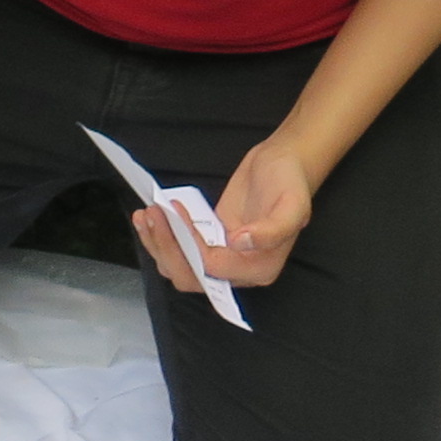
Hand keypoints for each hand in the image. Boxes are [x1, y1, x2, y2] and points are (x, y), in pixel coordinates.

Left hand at [129, 134, 313, 294]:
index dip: (191, 245)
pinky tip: (149, 216)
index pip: (214, 268)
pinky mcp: (207, 243)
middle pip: (190, 276)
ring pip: (179, 268)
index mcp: (260, 269)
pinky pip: (180, 251)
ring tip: (146, 214)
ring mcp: (220, 258)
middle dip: (167, 248)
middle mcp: (238, 271)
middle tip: (154, 214)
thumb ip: (273, 229)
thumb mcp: (293, 203)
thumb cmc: (289, 182)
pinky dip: (160, 237)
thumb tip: (242, 242)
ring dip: (157, 244)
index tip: (177, 214)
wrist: (281, 165)